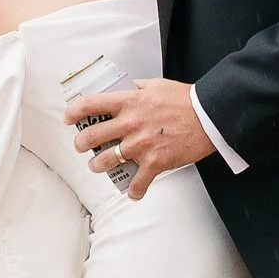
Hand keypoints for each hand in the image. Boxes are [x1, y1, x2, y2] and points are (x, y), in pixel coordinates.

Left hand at [65, 75, 212, 198]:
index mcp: (129, 102)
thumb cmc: (186, 100)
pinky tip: (133, 192)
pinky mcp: (155, 162)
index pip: (91, 104)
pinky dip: (134, 190)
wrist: (209, 116)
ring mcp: (141, 144)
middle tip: (82, 146)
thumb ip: (139, 87)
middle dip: (81, 144)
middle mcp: (130, 123)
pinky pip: (138, 183)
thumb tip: (129, 87)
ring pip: (106, 160)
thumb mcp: (157, 85)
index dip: (74, 112)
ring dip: (98, 165)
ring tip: (98, 165)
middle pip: (92, 136)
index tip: (69, 118)